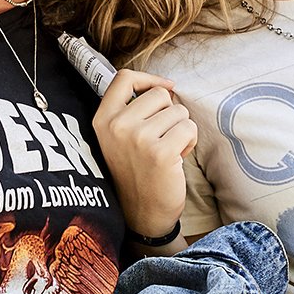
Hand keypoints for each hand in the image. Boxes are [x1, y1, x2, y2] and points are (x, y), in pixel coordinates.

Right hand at [92, 69, 196, 238]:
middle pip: (160, 94)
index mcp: (103, 120)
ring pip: (178, 111)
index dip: (149, 78)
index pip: (124, 78)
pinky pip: (189, 128)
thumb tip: (166, 86)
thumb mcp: (119, 138)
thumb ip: (132, 110)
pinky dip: (189, 142)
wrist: (142, 214)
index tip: (166, 87)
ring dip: (180, 129)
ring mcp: (138, 138)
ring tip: (168, 151)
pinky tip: (177, 158)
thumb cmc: (137, 171)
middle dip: (169, 113)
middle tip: (162, 139)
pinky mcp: (161, 152)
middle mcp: (117, 126)